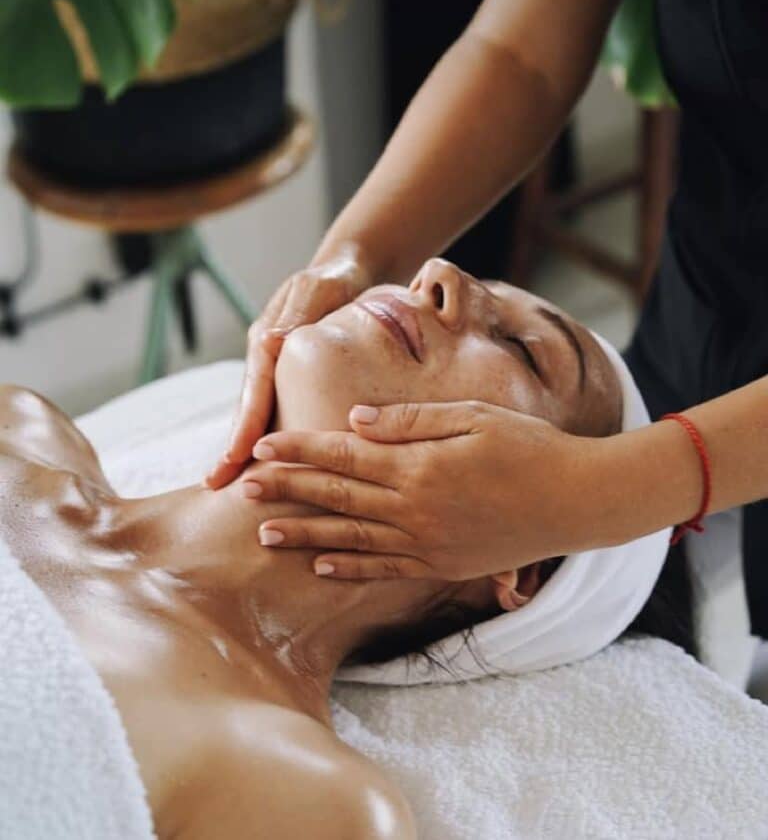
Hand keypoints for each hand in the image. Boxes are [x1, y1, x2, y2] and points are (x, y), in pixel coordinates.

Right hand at [206, 253, 373, 488]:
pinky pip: (278, 408)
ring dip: (247, 446)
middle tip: (216, 484)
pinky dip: (271, 434)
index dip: (244, 424)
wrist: (347, 269)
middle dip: (233, 446)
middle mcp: (264, 358)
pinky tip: (274, 464)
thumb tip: (269, 340)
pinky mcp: (291, 376)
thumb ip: (297, 312)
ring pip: (259, 412)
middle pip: (247, 407)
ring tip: (236, 485)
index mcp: (265, 339)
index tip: (233, 457)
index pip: (254, 389)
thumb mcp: (318, 288)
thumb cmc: (336, 277)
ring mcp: (275, 368)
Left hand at [240, 400, 609, 578]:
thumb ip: (410, 421)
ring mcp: (426, 542)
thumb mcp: (472, 416)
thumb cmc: (528, 447)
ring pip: (350, 539)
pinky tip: (321, 566)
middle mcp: (414, 508)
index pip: (343, 454)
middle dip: (287, 491)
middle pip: (337, 496)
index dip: (300, 449)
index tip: (262, 446)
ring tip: (265, 535)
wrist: (577, 501)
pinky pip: (385, 570)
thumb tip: (355, 420)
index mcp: (418, 465)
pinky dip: (349, 569)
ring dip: (305, 536)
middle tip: (244, 489)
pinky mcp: (441, 564)